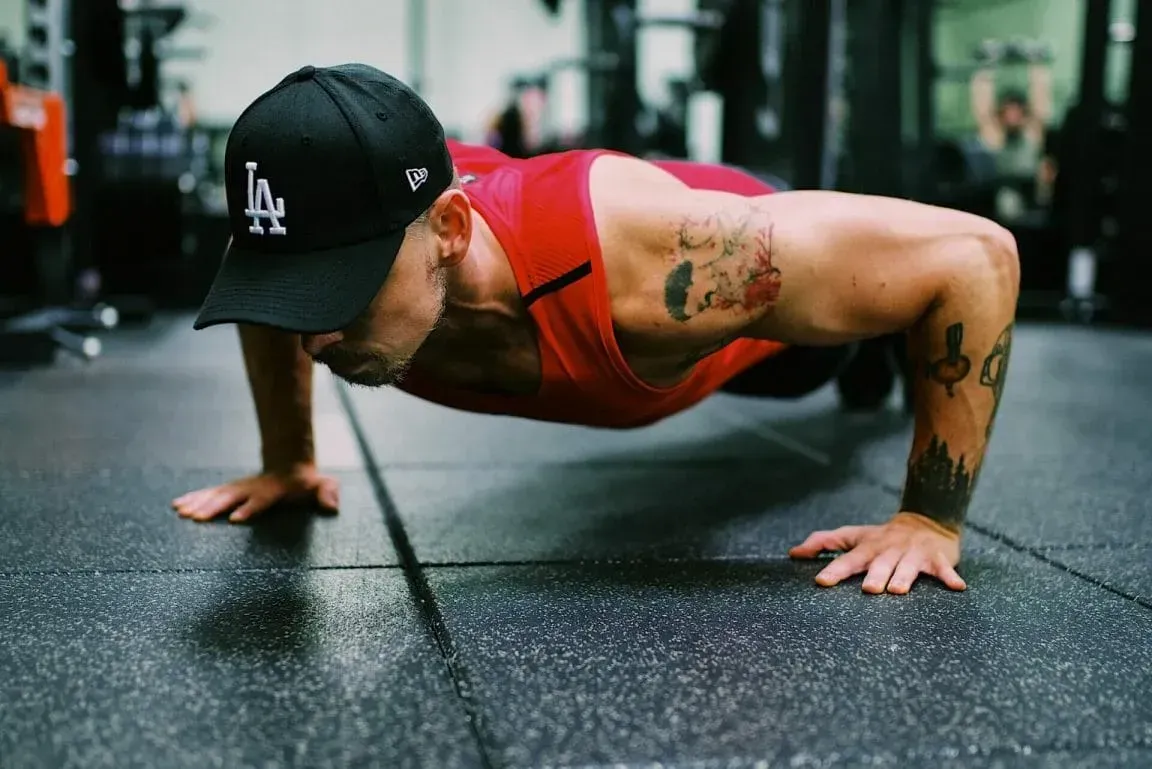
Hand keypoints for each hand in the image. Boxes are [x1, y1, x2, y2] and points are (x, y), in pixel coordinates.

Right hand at [172, 466, 339, 523]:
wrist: (290, 466)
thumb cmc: (306, 484)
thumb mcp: (322, 486)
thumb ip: (327, 493)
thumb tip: (332, 506)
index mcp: (273, 491)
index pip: (261, 501)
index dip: (249, 509)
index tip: (236, 519)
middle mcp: (252, 488)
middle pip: (231, 498)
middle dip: (214, 508)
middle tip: (196, 518)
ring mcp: (238, 488)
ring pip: (215, 495)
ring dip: (198, 504)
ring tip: (180, 512)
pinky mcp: (229, 491)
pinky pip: (208, 494)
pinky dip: (192, 499)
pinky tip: (176, 505)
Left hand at [789, 512, 965, 593]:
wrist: (925, 520)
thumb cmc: (882, 536)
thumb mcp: (853, 536)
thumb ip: (823, 542)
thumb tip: (793, 553)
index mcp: (868, 548)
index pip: (848, 558)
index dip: (835, 569)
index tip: (822, 580)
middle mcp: (889, 550)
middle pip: (880, 564)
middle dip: (874, 575)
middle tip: (868, 589)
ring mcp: (913, 553)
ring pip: (908, 566)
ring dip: (903, 577)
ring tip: (898, 590)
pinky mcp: (937, 558)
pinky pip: (944, 568)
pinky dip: (950, 577)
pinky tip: (957, 587)